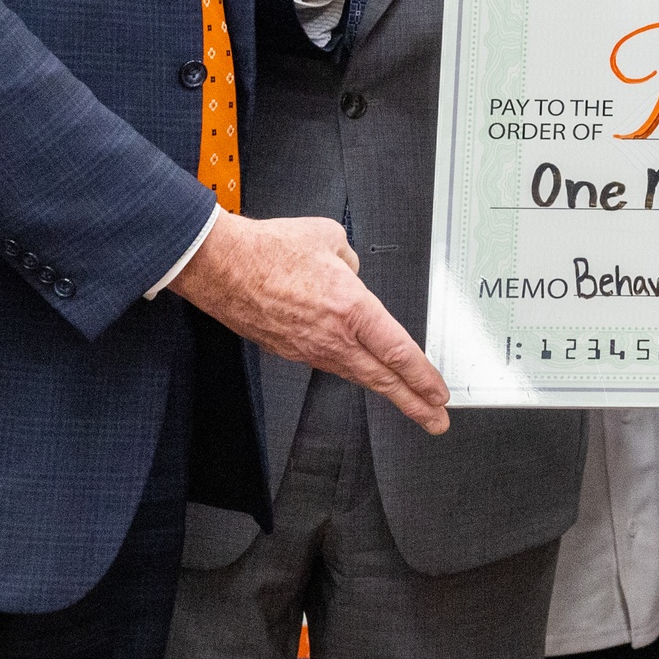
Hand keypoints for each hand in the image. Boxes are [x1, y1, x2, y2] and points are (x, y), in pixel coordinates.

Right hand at [168, 210, 450, 433]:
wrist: (219, 266)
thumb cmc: (267, 251)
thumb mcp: (329, 238)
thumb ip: (351, 259)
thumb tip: (351, 271)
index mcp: (352, 309)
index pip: (399, 352)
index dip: (423, 378)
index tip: (439, 394)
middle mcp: (333, 337)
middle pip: (382, 379)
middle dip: (414, 404)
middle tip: (435, 421)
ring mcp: (308, 348)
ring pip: (355, 374)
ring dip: (383, 388)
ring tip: (404, 400)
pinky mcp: (287, 350)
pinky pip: (326, 362)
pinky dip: (348, 368)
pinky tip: (356, 366)